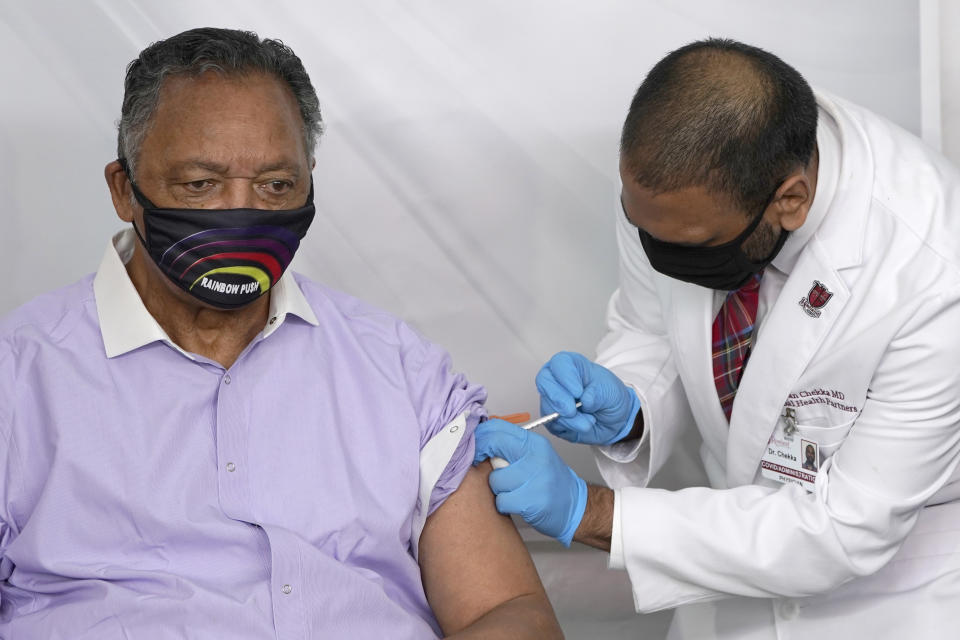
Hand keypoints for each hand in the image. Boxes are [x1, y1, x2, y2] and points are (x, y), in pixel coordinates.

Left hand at [473, 419, 586, 546]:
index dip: (481, 435)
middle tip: (486, 467)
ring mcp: (535, 478)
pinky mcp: (531, 501)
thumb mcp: (534, 456)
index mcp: (534, 443)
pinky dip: (504, 505)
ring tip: (512, 490)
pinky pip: (501, 500)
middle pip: (494, 445)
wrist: (574, 506)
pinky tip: (516, 504)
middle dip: (481, 457)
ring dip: (498, 489)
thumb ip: (510, 446)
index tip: (473, 445)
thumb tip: (480, 439)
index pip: (499, 427)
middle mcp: (536, 457)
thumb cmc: (550, 481)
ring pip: (495, 479)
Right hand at [536, 351, 640, 444]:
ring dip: (569, 418)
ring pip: (548, 406)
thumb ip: (597, 394)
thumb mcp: (610, 390)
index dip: (566, 377)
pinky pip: (552, 423)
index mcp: (572, 365)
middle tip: (573, 410)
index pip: (559, 363)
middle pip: (544, 382)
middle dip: (559, 399)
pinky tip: (583, 425)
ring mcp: (552, 399)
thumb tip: (584, 400)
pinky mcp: (552, 418)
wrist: (614, 417)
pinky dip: (569, 427)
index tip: (578, 392)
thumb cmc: (609, 396)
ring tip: (589, 420)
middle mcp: (557, 379)